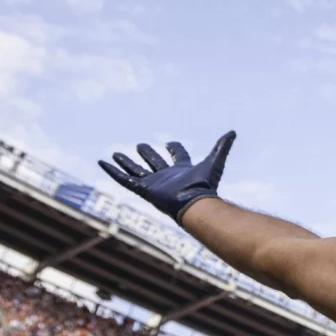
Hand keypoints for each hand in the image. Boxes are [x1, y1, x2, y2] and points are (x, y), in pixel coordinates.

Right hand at [99, 131, 235, 222]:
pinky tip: (102, 163)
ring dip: (126, 162)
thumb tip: (233, 132)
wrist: (194, 204)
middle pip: (155, 162)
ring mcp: (154, 183)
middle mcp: (167, 177)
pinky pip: (124, 179)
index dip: (175, 149)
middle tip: (140, 145)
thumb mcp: (214, 162)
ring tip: (115, 153)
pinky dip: (112, 171)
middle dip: (147, 154)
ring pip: (137, 170)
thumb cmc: (205, 186)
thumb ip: (223, 147)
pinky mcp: (143, 190)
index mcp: (183, 170)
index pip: (178, 156)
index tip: (170, 143)